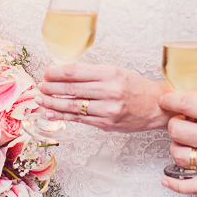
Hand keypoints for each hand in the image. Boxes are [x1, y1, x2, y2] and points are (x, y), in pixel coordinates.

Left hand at [38, 63, 170, 132]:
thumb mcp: (116, 72)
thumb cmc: (135, 87)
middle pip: (71, 89)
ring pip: (72, 106)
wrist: (156, 106)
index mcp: (110, 74)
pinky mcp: (107, 124)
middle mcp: (109, 91)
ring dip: (52, 103)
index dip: (56, 73)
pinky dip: (62, 115)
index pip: (75, 72)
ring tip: (40, 100)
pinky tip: (51, 112)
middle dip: (50, 88)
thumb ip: (92, 73)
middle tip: (39, 87)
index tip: (46, 73)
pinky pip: (80, 119)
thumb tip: (63, 74)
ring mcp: (108, 110)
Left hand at [159, 92, 196, 193]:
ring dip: (177, 149)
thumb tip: (189, 104)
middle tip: (179, 124)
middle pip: (177, 131)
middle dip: (174, 125)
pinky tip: (167, 179)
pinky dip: (175, 184)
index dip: (170, 101)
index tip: (165, 101)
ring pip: (179, 156)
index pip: (185, 104)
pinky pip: (192, 186)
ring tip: (184, 145)